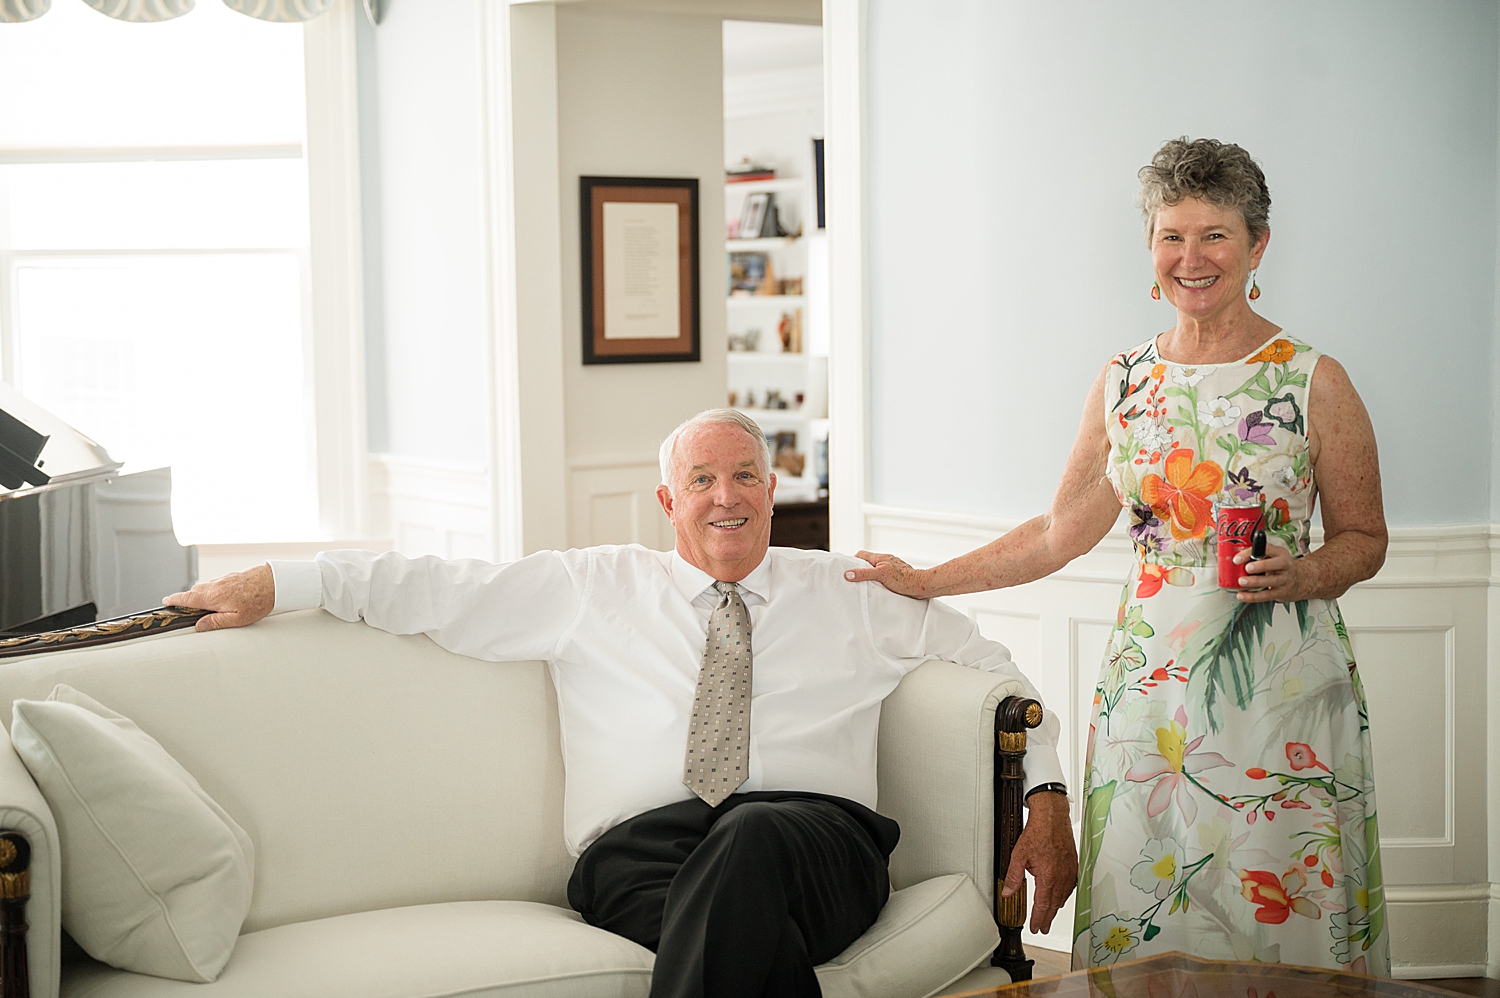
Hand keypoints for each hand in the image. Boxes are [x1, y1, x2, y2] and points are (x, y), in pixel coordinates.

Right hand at [163, 564, 275, 631]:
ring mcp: (224, 579)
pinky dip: (214, 591)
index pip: (187, 597)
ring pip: (206, 587)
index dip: (173, 600)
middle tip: (185, 610)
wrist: (277, 582)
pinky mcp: (233, 576)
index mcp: (214, 596)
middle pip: (194, 592)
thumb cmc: (260, 601)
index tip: (165, 602)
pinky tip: (223, 599)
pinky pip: (217, 584)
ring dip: (202, 595)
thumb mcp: (238, 618)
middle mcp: (216, 585)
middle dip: (188, 600)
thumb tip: (199, 626)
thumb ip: (216, 622)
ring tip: (207, 608)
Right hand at [843, 550, 929, 596]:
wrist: (920, 586)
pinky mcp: (896, 576)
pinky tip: (878, 588)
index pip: (861, 554)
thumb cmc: (904, 579)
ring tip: (866, 585)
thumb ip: (864, 574)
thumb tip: (848, 574)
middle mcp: (886, 561)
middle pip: (868, 562)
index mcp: (880, 557)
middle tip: (854, 579)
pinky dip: (879, 581)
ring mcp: (892, 568)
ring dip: (870, 576)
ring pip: (876, 569)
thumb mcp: (880, 575)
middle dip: (860, 569)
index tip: (847, 569)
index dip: (853, 561)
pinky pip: (884, 576)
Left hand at [1002, 791, 1077, 933]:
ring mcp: (1069, 872)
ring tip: (1049, 915)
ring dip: (1055, 908)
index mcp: (1048, 877)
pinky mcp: (1073, 866)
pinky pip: (1070, 887)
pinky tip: (1060, 896)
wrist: (1053, 818)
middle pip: (1054, 905)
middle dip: (1047, 918)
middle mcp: (1062, 877)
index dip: (1038, 919)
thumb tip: (1008, 892)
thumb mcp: (1019, 855)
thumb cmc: (1038, 832)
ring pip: (1063, 897)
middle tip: (1042, 928)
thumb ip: (1014, 876)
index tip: (1035, 928)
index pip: (1043, 906)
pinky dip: (1064, 895)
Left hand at [1234, 541, 1308, 602]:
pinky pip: (1266, 595)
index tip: (1238, 559)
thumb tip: (1235, 559)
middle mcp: (1284, 566)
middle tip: (1247, 569)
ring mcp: (1284, 580)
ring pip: (1270, 581)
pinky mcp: (1281, 593)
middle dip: (1259, 566)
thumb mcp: (1274, 555)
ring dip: (1254, 582)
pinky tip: (1242, 595)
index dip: (1251, 553)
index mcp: (1280, 554)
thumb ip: (1258, 555)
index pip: (1267, 549)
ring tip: (1241, 582)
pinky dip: (1252, 597)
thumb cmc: (1281, 566)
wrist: (1301, 580)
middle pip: (1273, 565)